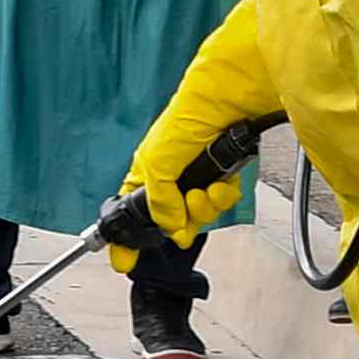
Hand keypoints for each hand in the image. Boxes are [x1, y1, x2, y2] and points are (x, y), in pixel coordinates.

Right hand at [108, 110, 268, 262]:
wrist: (234, 98)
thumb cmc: (190, 113)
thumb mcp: (157, 161)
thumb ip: (157, 200)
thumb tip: (169, 225)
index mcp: (149, 168)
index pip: (133, 210)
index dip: (128, 237)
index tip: (124, 261)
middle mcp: (174, 172)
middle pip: (171, 218)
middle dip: (179, 224)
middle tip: (182, 221)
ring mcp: (200, 173)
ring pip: (199, 212)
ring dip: (203, 208)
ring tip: (205, 191)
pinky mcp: (226, 172)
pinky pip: (223, 200)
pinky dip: (223, 197)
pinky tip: (222, 184)